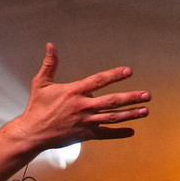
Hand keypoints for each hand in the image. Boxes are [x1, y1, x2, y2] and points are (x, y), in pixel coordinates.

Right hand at [19, 43, 149, 148]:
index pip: (98, 81)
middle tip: (147, 95)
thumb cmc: (36, 108)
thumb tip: (50, 45)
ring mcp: (85, 122)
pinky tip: (131, 131)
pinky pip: (105, 134)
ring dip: (130, 114)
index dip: (114, 76)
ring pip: (112, 118)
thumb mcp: (40, 83)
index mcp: (74, 92)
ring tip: (145, 111)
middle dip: (131, 98)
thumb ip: (50, 64)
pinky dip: (118, 133)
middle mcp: (82, 107)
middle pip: (112, 102)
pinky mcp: (84, 135)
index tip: (129, 72)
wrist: (32, 134)